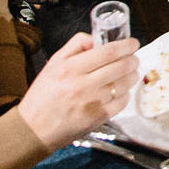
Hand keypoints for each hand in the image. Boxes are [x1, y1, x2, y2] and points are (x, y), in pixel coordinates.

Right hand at [16, 32, 140, 148]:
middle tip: (133, 57)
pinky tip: (121, 90)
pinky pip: (122, 101)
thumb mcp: (53, 64)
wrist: (34, 129)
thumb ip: (75, 46)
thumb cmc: (42, 97)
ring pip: (125, 83)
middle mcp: (83, 85)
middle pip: (121, 66)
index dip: (126, 45)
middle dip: (133, 59)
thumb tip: (96, 39)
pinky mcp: (99, 117)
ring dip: (132, 74)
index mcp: (71, 69)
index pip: (108, 52)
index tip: (132, 43)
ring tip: (130, 72)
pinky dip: (126, 93)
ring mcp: (93, 102)